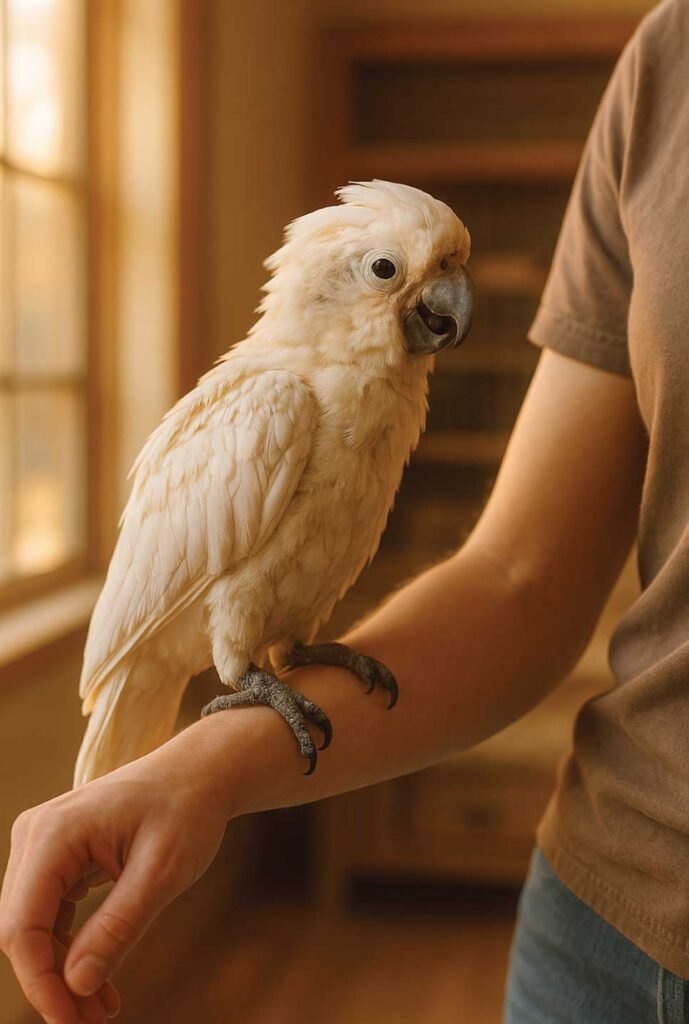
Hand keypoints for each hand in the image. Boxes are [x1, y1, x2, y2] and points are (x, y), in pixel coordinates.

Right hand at [0, 742, 228, 1023]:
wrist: (200, 773)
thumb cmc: (187, 810)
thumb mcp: (162, 872)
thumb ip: (118, 926)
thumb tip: (76, 985)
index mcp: (55, 833)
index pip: (21, 925)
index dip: (40, 982)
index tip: (73, 1021)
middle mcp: (36, 835)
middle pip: (19, 930)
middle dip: (51, 983)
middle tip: (95, 1021)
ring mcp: (43, 844)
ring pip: (32, 927)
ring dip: (60, 972)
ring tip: (104, 1009)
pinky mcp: (56, 856)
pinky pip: (49, 913)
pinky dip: (70, 949)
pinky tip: (100, 979)